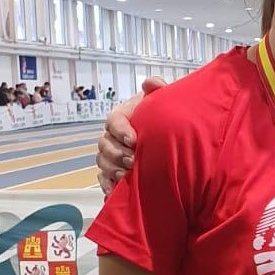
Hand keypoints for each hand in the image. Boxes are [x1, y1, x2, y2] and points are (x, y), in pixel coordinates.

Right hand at [96, 77, 165, 194]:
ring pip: (102, 161)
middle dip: (116, 153)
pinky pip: (104, 179)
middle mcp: (113, 136)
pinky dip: (107, 185)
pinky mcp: (115, 171)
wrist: (172, 137)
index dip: (120, 130)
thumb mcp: (164, 100)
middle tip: (133, 160)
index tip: (134, 140)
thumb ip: (159, 89)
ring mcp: (112, 154)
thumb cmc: (165, 117)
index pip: (113, 121)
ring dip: (112, 169)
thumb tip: (150, 83)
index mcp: (123, 117)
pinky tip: (115, 191)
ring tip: (126, 175)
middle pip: (104, 144)